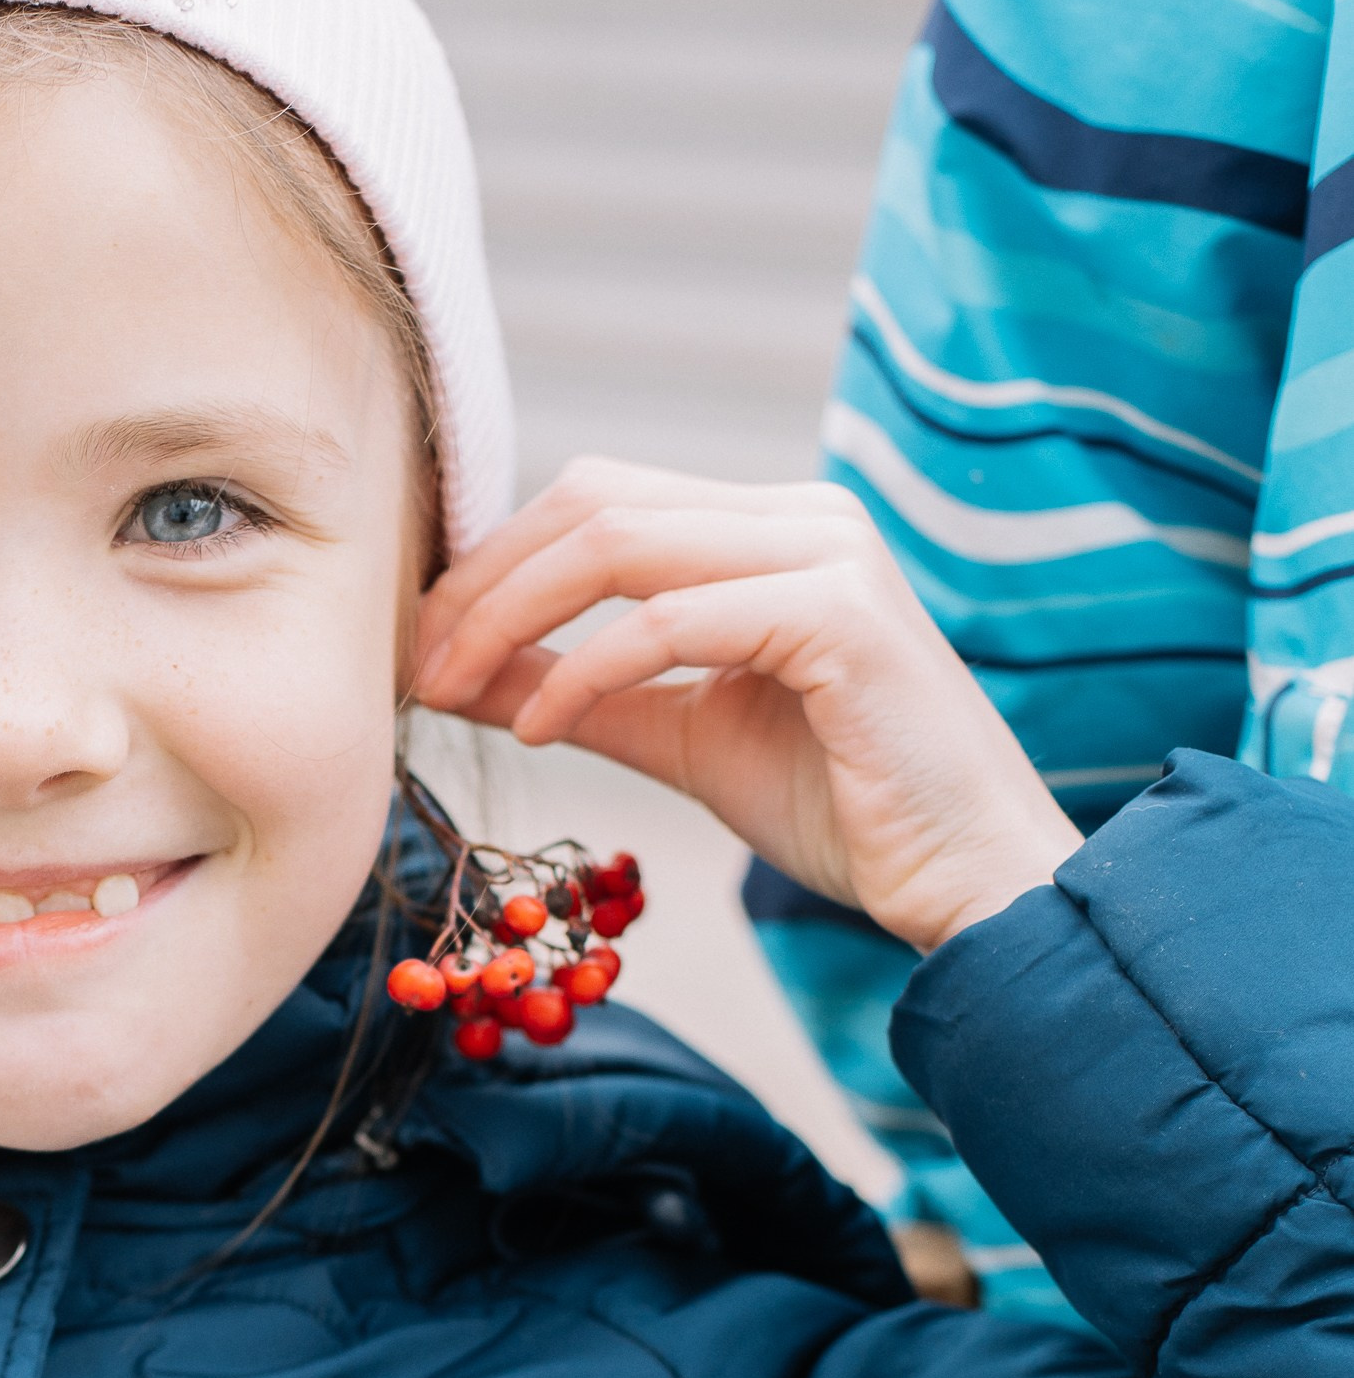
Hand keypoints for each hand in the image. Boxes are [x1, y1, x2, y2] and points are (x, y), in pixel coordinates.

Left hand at [411, 459, 1079, 950]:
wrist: (962, 877)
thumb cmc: (839, 807)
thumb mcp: (681, 737)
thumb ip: (582, 690)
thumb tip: (459, 665)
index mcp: (768, 530)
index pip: (595, 504)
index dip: (490, 563)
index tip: (418, 641)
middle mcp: (802, 517)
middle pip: (591, 500)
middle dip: (482, 579)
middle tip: (415, 661)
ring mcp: (828, 554)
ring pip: (619, 543)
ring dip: (510, 617)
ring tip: (452, 690)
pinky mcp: (840, 616)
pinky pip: (671, 621)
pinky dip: (584, 672)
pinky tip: (537, 730)